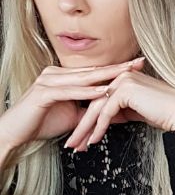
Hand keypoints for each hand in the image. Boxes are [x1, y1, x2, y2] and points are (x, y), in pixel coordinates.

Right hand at [0, 59, 144, 165]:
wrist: (15, 132)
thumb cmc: (40, 122)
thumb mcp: (73, 117)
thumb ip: (89, 111)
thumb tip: (110, 113)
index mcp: (63, 77)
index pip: (95, 72)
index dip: (117, 69)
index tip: (137, 67)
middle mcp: (56, 74)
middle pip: (92, 70)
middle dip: (117, 67)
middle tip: (139, 62)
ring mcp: (49, 81)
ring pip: (83, 78)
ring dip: (106, 76)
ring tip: (126, 74)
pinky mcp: (43, 92)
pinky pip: (69, 91)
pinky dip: (87, 91)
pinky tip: (102, 90)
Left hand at [64, 64, 174, 150]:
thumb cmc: (166, 114)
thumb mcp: (137, 112)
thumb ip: (121, 111)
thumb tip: (105, 120)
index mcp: (125, 78)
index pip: (98, 99)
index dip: (87, 119)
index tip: (79, 136)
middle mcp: (122, 76)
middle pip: (93, 103)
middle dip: (81, 125)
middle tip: (71, 143)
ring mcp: (123, 81)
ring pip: (95, 107)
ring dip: (84, 129)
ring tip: (77, 146)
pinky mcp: (125, 90)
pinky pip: (105, 112)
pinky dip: (98, 128)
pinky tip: (94, 140)